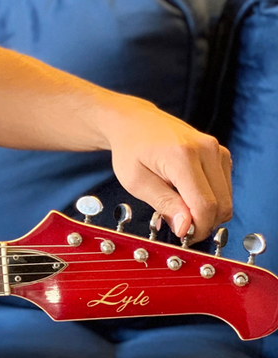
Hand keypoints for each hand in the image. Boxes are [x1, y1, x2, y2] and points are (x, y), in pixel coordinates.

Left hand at [102, 96, 231, 242]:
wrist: (133, 121)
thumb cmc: (130, 149)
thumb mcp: (136, 181)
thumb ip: (164, 204)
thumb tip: (186, 228)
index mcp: (182, 156)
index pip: (205, 205)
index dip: (197, 228)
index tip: (183, 236)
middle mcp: (206, 149)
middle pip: (221, 204)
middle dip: (203, 223)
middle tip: (179, 226)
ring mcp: (217, 149)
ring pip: (226, 199)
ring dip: (207, 211)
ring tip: (179, 206)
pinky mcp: (221, 153)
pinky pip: (225, 189)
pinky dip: (211, 199)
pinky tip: (187, 194)